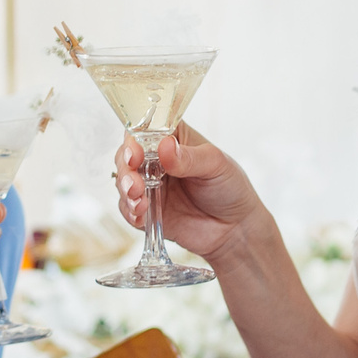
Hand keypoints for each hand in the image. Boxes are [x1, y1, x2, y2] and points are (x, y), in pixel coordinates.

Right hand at [113, 121, 266, 263]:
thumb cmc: (230, 187)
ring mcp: (150, 185)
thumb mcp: (215, 166)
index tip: (135, 152)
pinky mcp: (147, 210)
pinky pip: (128, 208)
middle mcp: (156, 159)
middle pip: (127, 154)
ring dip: (125, 189)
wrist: (235, 228)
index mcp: (174, 138)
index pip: (145, 129)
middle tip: (134, 182)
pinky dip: (129, 211)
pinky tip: (139, 214)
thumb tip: (165, 146)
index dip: (134, 138)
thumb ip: (189, 158)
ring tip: (138, 199)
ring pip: (123, 180)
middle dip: (126, 167)